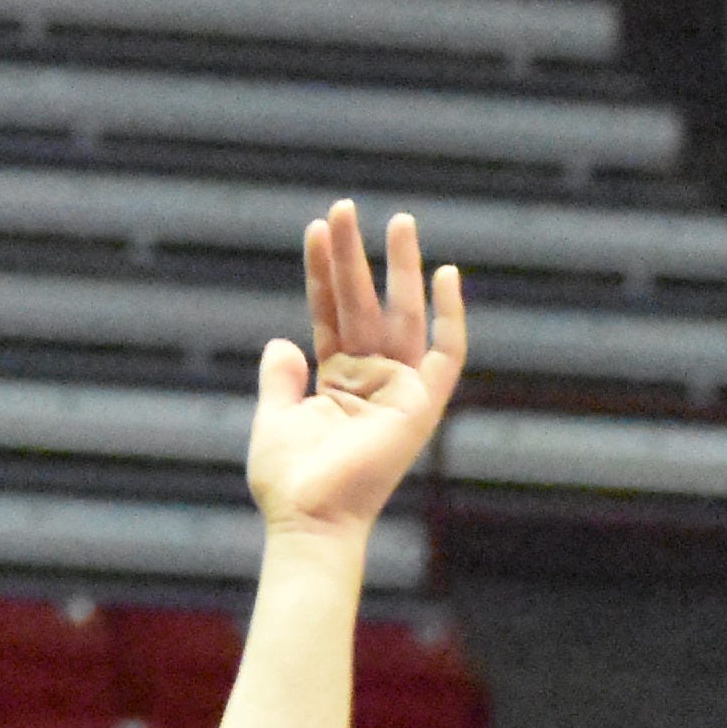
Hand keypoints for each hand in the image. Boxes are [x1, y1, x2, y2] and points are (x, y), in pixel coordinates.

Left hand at [247, 200, 468, 535]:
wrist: (309, 520)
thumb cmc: (288, 483)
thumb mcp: (274, 420)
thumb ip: (279, 379)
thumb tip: (281, 341)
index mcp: (337, 382)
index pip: (330, 312)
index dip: (322, 272)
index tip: (315, 230)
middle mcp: (370, 380)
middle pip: (364, 303)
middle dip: (355, 257)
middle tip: (344, 207)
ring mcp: (397, 390)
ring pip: (402, 315)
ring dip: (400, 268)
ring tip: (396, 219)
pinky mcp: (421, 406)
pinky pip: (448, 354)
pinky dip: (453, 317)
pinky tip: (446, 274)